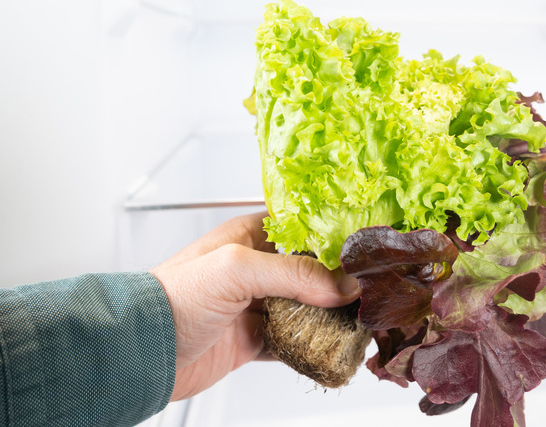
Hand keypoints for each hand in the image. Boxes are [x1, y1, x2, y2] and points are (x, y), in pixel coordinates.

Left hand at [150, 211, 359, 400]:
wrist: (140, 351)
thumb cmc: (173, 297)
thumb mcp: (236, 270)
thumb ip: (293, 274)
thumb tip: (343, 285)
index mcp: (249, 237)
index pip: (303, 229)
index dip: (334, 238)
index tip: (363, 250)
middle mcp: (256, 268)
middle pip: (311, 272)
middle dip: (338, 282)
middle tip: (368, 290)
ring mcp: (256, 305)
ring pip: (306, 308)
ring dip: (329, 317)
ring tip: (357, 321)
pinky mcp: (254, 338)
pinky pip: (294, 341)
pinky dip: (313, 346)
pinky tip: (331, 348)